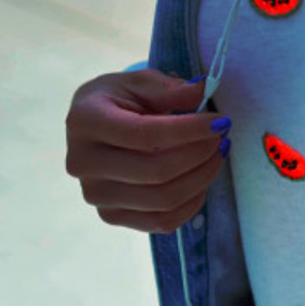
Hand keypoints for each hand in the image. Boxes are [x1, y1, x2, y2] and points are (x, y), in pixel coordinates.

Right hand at [65, 69, 230, 232]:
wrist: (96, 129)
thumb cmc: (120, 101)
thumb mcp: (140, 84)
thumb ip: (170, 88)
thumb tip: (203, 90)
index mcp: (85, 122)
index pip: (144, 134)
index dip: (189, 130)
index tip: (221, 121)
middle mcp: (82, 163)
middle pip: (157, 172)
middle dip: (201, 154)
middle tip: (222, 138)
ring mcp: (96, 195)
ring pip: (164, 200)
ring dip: (202, 178)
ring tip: (217, 154)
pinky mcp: (112, 216)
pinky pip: (164, 221)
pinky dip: (193, 202)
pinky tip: (202, 178)